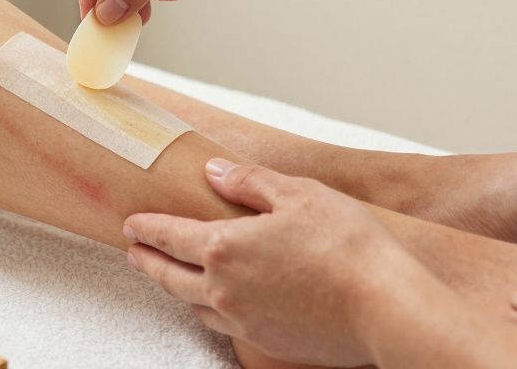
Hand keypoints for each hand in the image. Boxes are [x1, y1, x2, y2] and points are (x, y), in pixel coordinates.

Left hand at [124, 160, 428, 366]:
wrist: (386, 308)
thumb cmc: (347, 244)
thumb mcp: (298, 193)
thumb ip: (250, 182)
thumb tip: (214, 172)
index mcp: (223, 248)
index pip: (169, 236)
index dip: (146, 228)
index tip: (130, 224)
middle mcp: (224, 290)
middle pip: (169, 277)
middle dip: (147, 262)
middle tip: (134, 252)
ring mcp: (244, 321)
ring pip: (194, 306)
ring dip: (177, 289)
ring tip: (173, 276)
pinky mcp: (268, 343)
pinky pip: (224, 326)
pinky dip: (210, 310)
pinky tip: (220, 303)